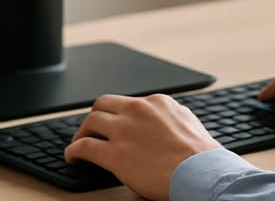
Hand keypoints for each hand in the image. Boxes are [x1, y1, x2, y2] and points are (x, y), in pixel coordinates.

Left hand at [63, 94, 221, 200]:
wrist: (202, 173)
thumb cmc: (201, 155)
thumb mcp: (188, 122)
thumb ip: (171, 117)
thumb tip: (165, 120)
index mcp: (156, 102)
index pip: (128, 103)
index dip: (118, 115)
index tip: (115, 124)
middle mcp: (137, 110)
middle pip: (103, 104)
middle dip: (95, 117)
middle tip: (92, 130)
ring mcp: (124, 131)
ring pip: (91, 121)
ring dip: (81, 133)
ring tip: (78, 143)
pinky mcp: (115, 154)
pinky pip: (84, 147)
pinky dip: (73, 150)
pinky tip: (72, 156)